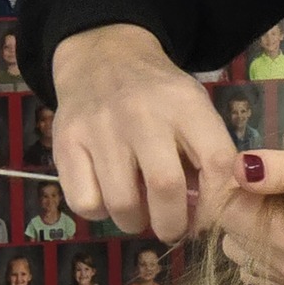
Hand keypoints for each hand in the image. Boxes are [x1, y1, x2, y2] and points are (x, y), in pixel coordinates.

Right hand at [52, 24, 237, 241]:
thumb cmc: (158, 100)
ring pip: (123, 205)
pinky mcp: (66, 141)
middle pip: (166, 188)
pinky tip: (107, 196)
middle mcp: (142, 112)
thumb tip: (213, 218)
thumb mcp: (194, 112)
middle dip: (173, 224)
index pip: (217, 163)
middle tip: (171, 228)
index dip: (216, 203)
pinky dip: (100, 212)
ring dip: (136, 223)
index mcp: (185, 103)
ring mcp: (100, 126)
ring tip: (139, 212)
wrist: (101, 56)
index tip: (206, 216)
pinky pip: (86, 203)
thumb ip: (209, 159)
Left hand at [220, 141, 283, 284]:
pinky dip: (265, 250)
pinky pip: (264, 275)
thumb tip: (236, 167)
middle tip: (274, 178)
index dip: (230, 182)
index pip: (228, 214)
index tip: (255, 163)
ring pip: (242, 259)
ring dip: (251, 229)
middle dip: (240, 207)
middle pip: (229, 239)